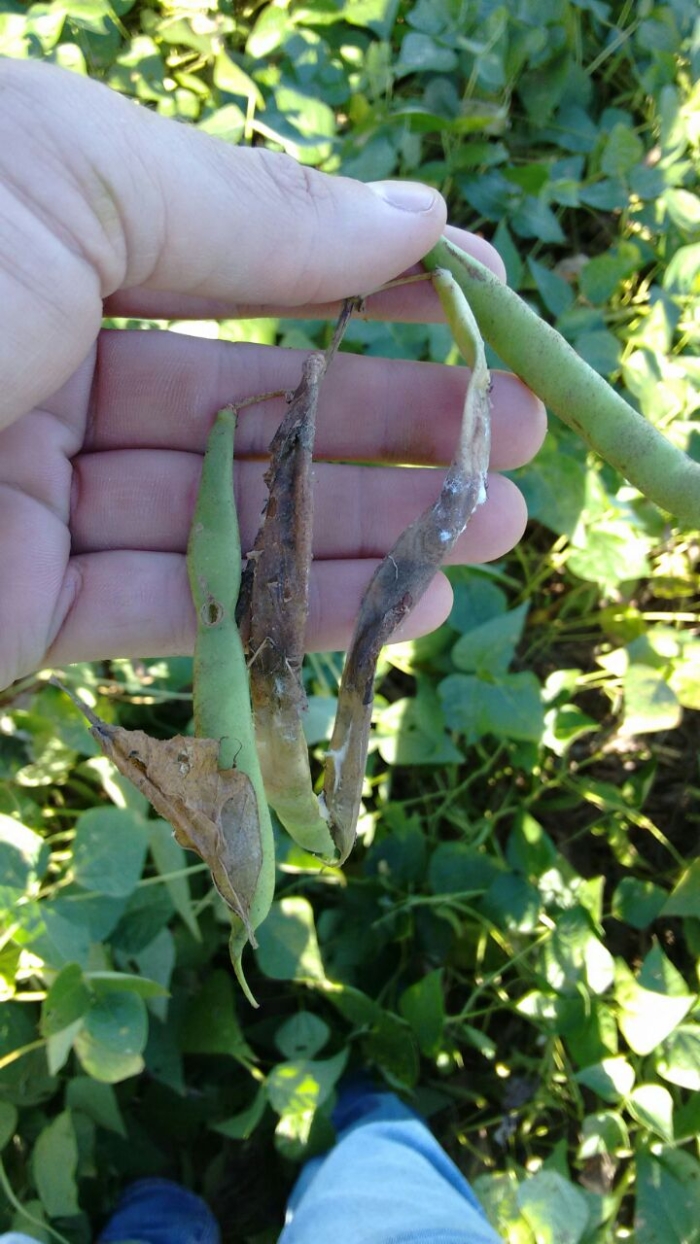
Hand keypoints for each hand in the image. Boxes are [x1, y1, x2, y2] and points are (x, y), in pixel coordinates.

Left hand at [0, 60, 545, 693]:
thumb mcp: (69, 180)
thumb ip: (248, 214)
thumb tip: (419, 215)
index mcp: (35, 225)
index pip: (235, 254)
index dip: (365, 278)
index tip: (485, 306)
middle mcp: (29, 354)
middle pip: (246, 392)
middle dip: (387, 415)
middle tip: (515, 434)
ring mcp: (19, 492)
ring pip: (225, 511)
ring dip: (364, 524)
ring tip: (496, 524)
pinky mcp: (7, 612)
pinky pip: (174, 607)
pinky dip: (288, 609)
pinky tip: (403, 602)